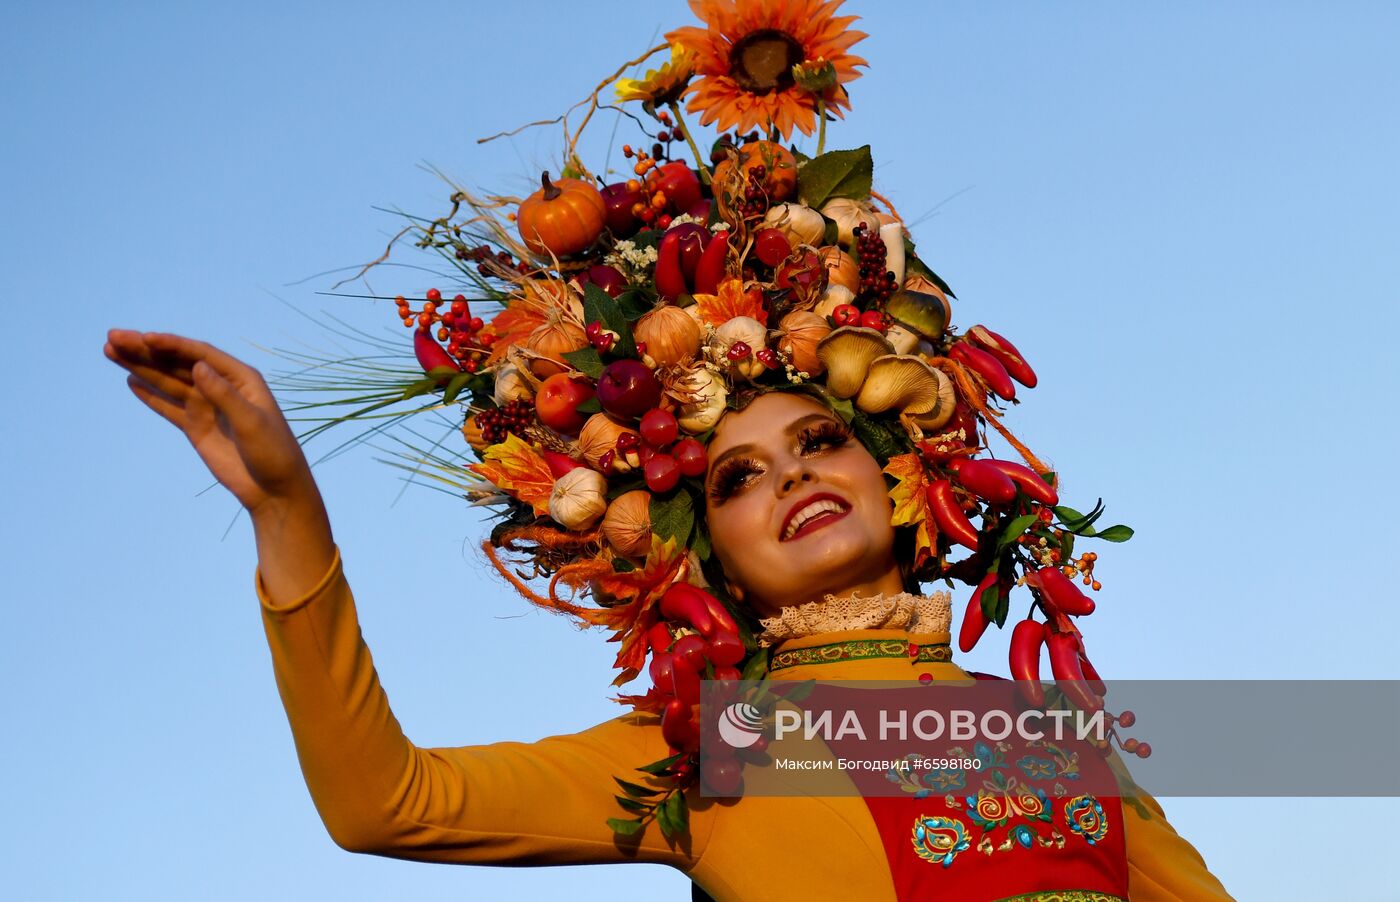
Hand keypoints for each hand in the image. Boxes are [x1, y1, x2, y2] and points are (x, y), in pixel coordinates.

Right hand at [104, 330, 313, 515]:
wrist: (274, 489)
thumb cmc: (273, 452)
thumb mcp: (251, 423)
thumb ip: (224, 395)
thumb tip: (197, 366)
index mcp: (241, 378)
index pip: (200, 354)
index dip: (171, 345)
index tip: (143, 337)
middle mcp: (222, 387)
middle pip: (178, 364)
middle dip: (146, 350)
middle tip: (112, 337)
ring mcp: (206, 407)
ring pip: (168, 382)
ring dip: (141, 368)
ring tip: (110, 352)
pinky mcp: (196, 427)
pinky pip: (169, 407)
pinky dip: (150, 395)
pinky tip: (131, 381)